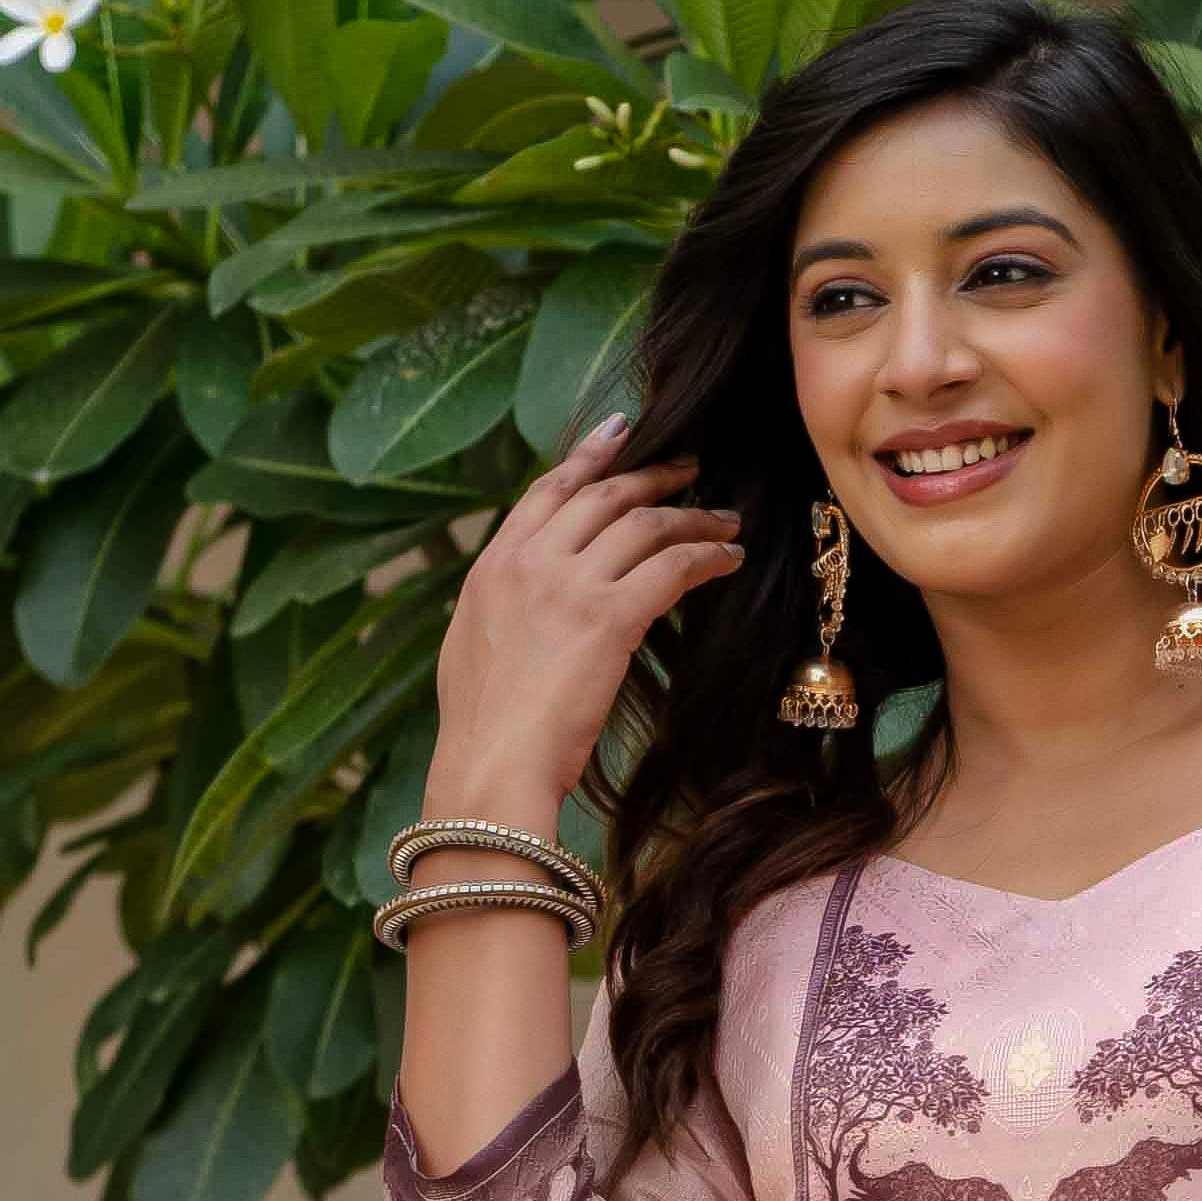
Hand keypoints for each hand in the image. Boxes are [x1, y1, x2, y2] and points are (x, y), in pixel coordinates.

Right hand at [424, 418, 739, 824]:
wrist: (490, 768)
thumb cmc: (482, 729)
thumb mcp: (473, 647)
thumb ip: (502, 603)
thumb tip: (521, 595)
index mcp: (493, 565)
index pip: (548, 491)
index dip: (590, 456)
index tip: (622, 433)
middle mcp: (530, 561)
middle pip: (604, 495)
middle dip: (654, 475)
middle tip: (691, 467)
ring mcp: (569, 585)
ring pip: (645, 525)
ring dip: (693, 517)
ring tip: (725, 521)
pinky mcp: (608, 618)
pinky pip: (672, 568)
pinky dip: (707, 557)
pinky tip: (728, 561)